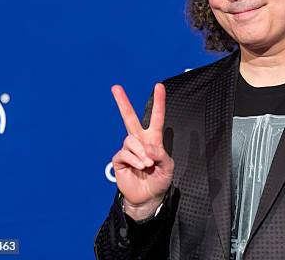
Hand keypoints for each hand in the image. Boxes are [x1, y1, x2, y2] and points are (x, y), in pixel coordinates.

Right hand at [111, 83, 173, 217]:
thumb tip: (148, 149)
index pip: (156, 117)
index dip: (158, 102)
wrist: (148, 197)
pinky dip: (134, 160)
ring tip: (147, 165)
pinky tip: (140, 167)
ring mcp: (128, 150)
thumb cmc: (159, 180)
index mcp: (154, 139)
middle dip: (122, 102)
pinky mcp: (119, 159)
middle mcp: (140, 141)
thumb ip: (161, 156)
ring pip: (130, 140)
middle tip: (115, 87)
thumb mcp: (168, 168)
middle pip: (129, 118)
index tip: (159, 86)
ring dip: (140, 152)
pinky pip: (125, 153)